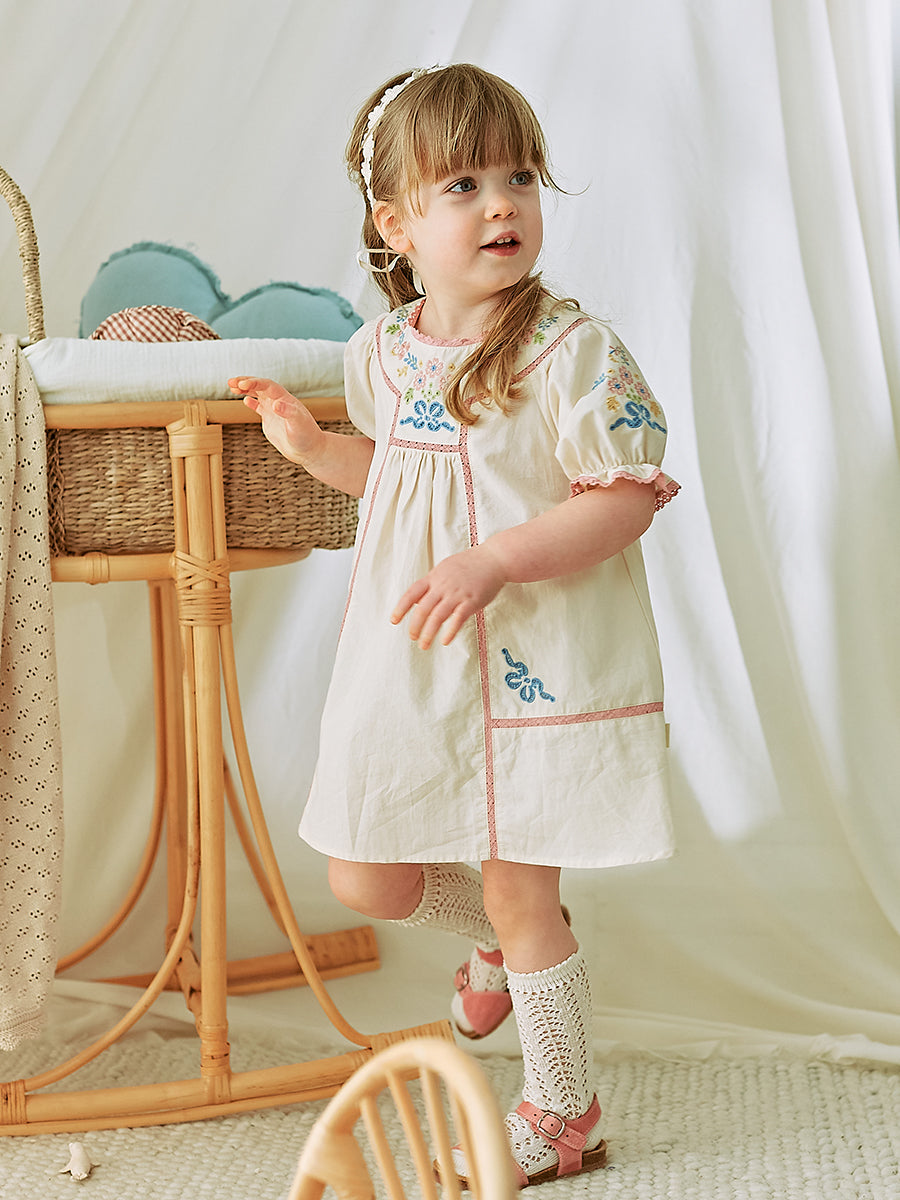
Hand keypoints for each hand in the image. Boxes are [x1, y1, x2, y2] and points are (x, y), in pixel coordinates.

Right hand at [228, 376, 323, 464]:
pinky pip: (259, 407)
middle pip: (260, 386)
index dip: (254, 383)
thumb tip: (275, 404)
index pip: (267, 386)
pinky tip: (245, 400)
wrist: (310, 450)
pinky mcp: (271, 420)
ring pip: (258, 395)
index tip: (242, 384)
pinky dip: (252, 402)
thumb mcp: (298, 424)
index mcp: (285, 399)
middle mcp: (279, 402)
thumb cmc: (307, 437)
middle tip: (230, 382)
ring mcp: (274, 411)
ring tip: (231, 387)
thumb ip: (288, 413)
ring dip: (246, 390)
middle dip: (245, 382)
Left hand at [392, 544, 507, 648]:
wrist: (494, 558)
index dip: (401, 608)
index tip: (394, 621)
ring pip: (437, 616)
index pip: (411, 593)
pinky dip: (450, 631)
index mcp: (434, 577)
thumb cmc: (470, 564)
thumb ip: (431, 584)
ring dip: (428, 633)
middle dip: (415, 626)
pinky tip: (445, 641)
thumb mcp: (445, 568)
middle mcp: (443, 586)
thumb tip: (416, 600)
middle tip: (413, 638)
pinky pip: (458, 619)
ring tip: (424, 645)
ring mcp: (457, 593)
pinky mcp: (472, 601)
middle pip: (422, 609)